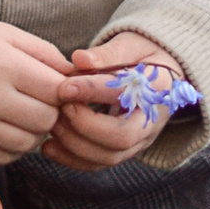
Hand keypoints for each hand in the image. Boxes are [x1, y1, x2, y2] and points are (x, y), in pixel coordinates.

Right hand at [0, 17, 72, 163]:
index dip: (63, 92)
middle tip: (39, 102)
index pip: (57, 92)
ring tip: (21, 114)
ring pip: (27, 143)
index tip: (56, 88)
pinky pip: (3, 158)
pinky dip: (12, 147)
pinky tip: (4, 128)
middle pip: (45, 120)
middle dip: (49, 112)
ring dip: (32, 132)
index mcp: (4, 65)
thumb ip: (44, 53)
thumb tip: (76, 76)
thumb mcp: (4, 34)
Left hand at [44, 35, 191, 171]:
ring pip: (108, 157)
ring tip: (53, 123)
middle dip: (84, 125)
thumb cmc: (142, 56)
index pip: (123, 95)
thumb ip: (107, 53)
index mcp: (156, 90)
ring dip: (74, 143)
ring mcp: (139, 141)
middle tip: (61, 107)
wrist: (160, 76)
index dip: (91, 91)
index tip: (63, 86)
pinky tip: (49, 146)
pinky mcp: (124, 152)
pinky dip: (71, 159)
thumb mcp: (131, 44)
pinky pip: (99, 164)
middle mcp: (151, 122)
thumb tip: (79, 59)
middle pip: (121, 138)